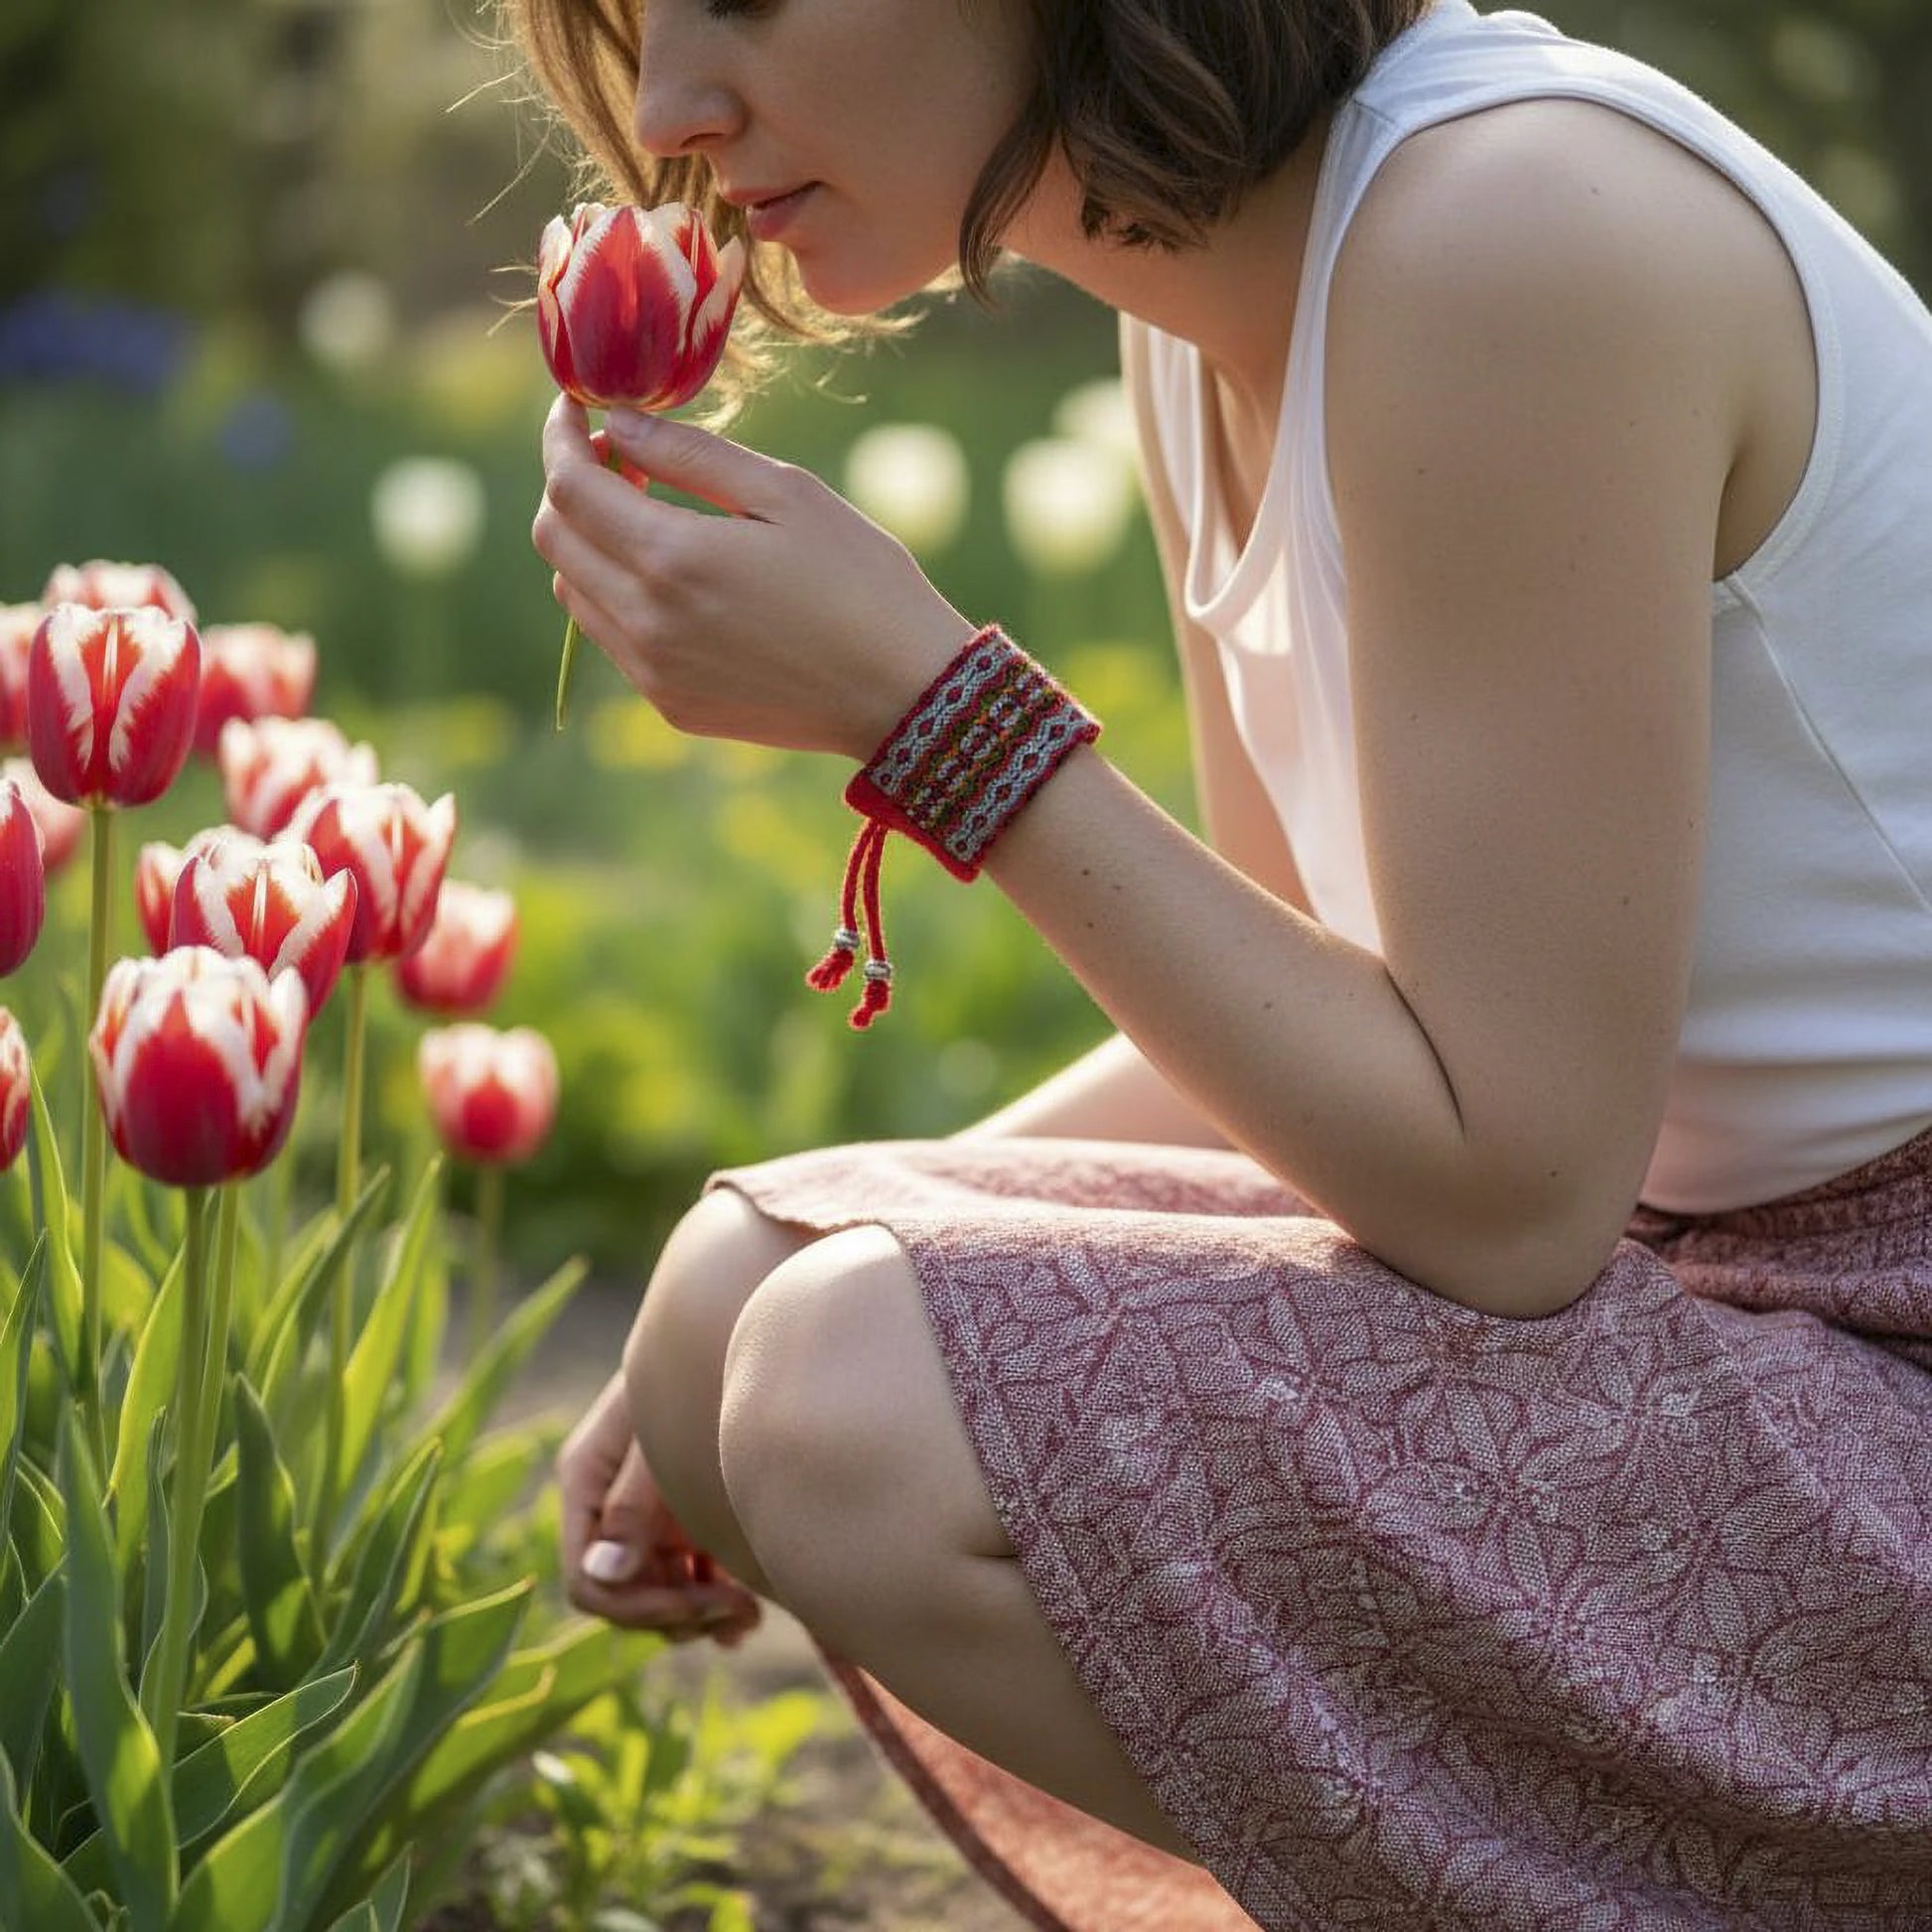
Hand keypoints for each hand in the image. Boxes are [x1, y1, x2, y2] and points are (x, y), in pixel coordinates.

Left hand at [532, 397, 974, 758]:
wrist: (903, 695)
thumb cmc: (861, 581)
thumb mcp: (787, 493)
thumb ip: (691, 453)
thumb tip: (616, 423)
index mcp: (672, 558)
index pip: (569, 486)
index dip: (560, 438)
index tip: (577, 410)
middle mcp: (646, 622)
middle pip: (555, 540)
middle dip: (572, 487)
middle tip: (624, 461)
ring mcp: (653, 673)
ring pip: (575, 593)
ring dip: (593, 546)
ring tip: (656, 520)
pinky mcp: (671, 705)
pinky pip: (614, 639)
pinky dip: (621, 597)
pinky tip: (682, 582)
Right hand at [557, 1371, 760, 1645]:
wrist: (731, 1325)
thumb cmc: (695, 1372)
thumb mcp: (661, 1438)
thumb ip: (635, 1504)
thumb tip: (602, 1574)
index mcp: (586, 1482)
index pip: (586, 1581)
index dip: (638, 1608)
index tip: (700, 1606)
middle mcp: (605, 1505)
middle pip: (622, 1596)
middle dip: (677, 1614)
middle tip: (742, 1614)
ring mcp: (641, 1513)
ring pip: (653, 1593)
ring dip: (696, 1615)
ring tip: (750, 1616)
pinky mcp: (675, 1514)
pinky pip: (679, 1576)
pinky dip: (707, 1598)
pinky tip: (746, 1613)